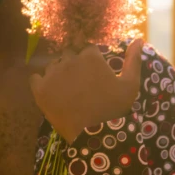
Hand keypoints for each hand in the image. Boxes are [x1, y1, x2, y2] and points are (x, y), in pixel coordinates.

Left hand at [29, 38, 143, 143]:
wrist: (94, 134)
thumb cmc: (114, 109)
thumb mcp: (130, 85)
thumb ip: (133, 60)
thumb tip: (138, 39)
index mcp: (90, 56)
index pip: (87, 50)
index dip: (91, 62)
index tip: (94, 76)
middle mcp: (69, 59)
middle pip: (69, 56)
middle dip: (74, 66)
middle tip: (80, 84)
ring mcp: (53, 73)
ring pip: (53, 66)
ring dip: (58, 74)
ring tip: (67, 91)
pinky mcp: (40, 88)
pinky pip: (35, 78)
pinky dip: (41, 83)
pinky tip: (51, 92)